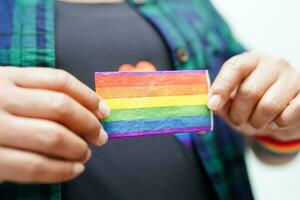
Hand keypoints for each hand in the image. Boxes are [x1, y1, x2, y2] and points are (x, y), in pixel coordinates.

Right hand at [0, 67, 109, 182]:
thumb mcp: (6, 92)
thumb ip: (38, 95)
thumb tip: (91, 110)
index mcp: (7, 77)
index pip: (59, 80)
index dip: (88, 96)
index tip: (104, 111)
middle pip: (59, 107)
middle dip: (88, 123)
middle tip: (100, 136)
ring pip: (51, 136)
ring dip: (78, 148)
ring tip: (86, 154)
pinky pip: (35, 166)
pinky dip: (62, 170)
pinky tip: (74, 170)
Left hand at [208, 51, 299, 139]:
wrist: (283, 113)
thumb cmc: (252, 104)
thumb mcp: (231, 101)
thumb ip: (218, 102)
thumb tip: (209, 105)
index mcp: (250, 60)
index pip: (234, 68)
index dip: (221, 87)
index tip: (213, 106)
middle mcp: (272, 63)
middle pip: (249, 91)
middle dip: (238, 114)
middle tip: (238, 119)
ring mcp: (292, 77)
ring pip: (268, 106)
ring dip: (257, 121)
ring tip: (256, 120)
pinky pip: (288, 115)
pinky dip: (277, 124)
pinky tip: (276, 120)